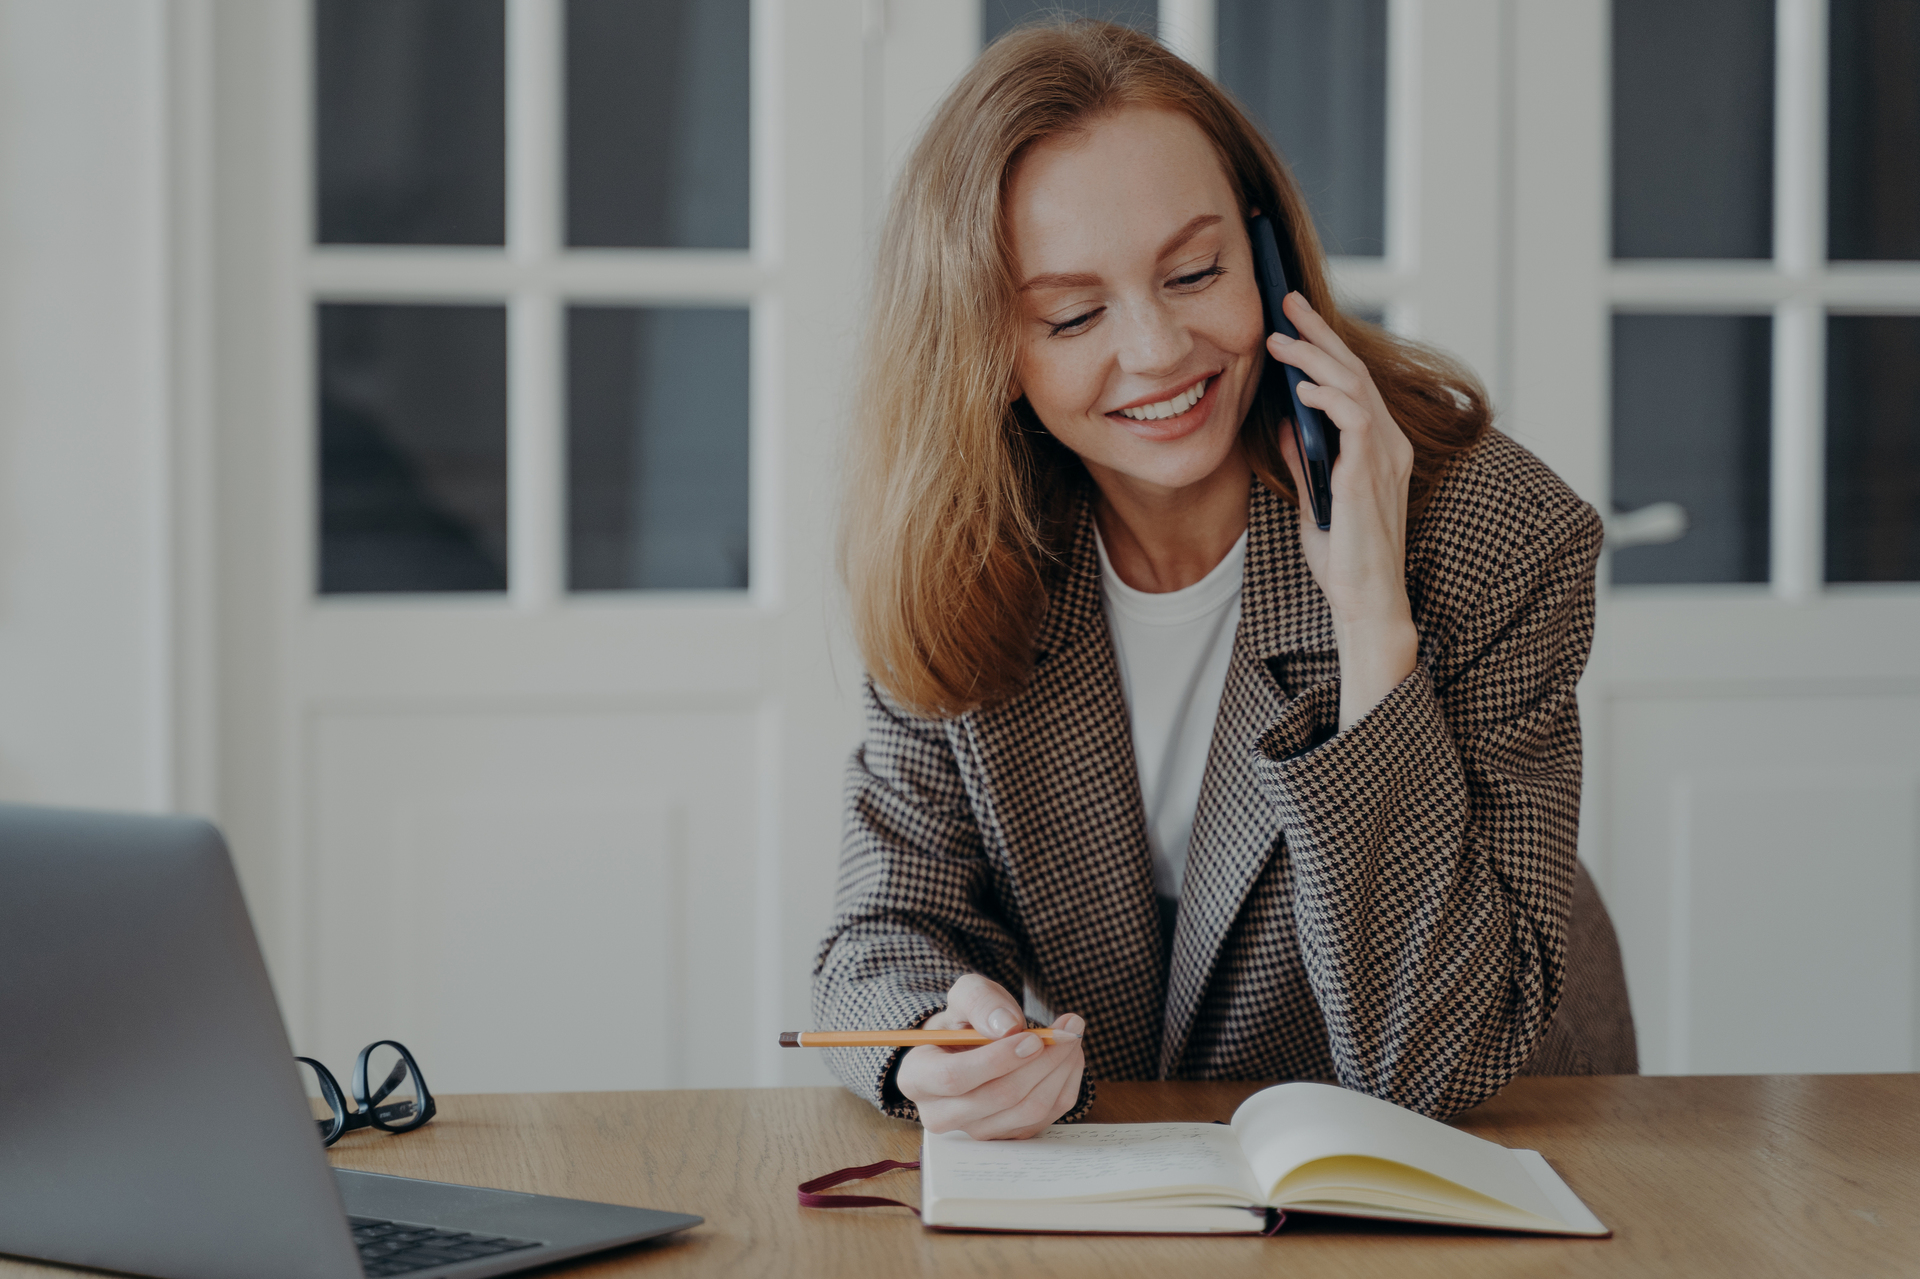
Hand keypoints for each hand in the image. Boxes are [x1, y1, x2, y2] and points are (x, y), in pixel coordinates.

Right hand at [894, 974, 1086, 1139]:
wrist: (972, 1046)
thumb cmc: (965, 1020)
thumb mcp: (967, 995)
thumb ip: (981, 1002)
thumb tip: (1007, 1027)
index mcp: (918, 1077)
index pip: (955, 1078)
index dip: (997, 1060)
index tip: (1034, 1038)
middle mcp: (941, 1114)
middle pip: (998, 1097)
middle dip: (1042, 1062)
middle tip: (1069, 1030)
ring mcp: (975, 1131)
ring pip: (1027, 1111)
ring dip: (1060, 1071)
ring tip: (1071, 1036)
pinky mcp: (1007, 1137)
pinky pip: (1046, 1117)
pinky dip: (1064, 1084)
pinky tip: (1069, 1057)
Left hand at [1269, 291, 1419, 728]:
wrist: (1364, 601)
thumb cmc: (1344, 557)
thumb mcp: (1316, 496)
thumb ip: (1306, 459)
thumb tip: (1286, 423)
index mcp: (1379, 446)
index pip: (1352, 381)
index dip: (1324, 345)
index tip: (1292, 317)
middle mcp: (1389, 444)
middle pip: (1355, 370)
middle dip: (1319, 332)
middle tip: (1286, 301)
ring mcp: (1384, 457)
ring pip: (1354, 386)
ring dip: (1314, 358)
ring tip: (1277, 339)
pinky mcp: (1369, 475)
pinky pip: (1354, 419)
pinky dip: (1328, 396)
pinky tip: (1301, 386)